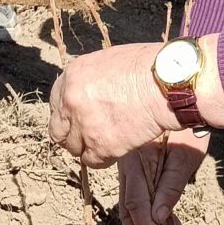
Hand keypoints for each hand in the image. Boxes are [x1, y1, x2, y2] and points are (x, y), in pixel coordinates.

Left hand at [49, 42, 175, 168]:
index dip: (69, 116)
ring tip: (113, 139)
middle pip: (59, 131)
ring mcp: (83, 124)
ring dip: (91, 147)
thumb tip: (87, 94)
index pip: (56, 106)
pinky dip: (106, 158)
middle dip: (74, 136)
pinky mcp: (100, 145)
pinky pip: (92, 162)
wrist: (167, 82)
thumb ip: (90, 81)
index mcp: (71, 76)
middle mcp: (71, 100)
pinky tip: (120, 147)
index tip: (80, 121)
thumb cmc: (147, 68)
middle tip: (93, 136)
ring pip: (75, 149)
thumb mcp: (108, 63)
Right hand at [117, 134, 207, 224]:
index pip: (135, 203)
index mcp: (135, 163)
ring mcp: (135, 169)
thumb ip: (170, 187)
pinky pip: (146, 197)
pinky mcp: (144, 171)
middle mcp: (130, 168)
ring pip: (136, 206)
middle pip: (129, 209)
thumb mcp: (184, 158)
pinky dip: (159, 215)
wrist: (189, 100)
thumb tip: (157, 218)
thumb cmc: (189, 128)